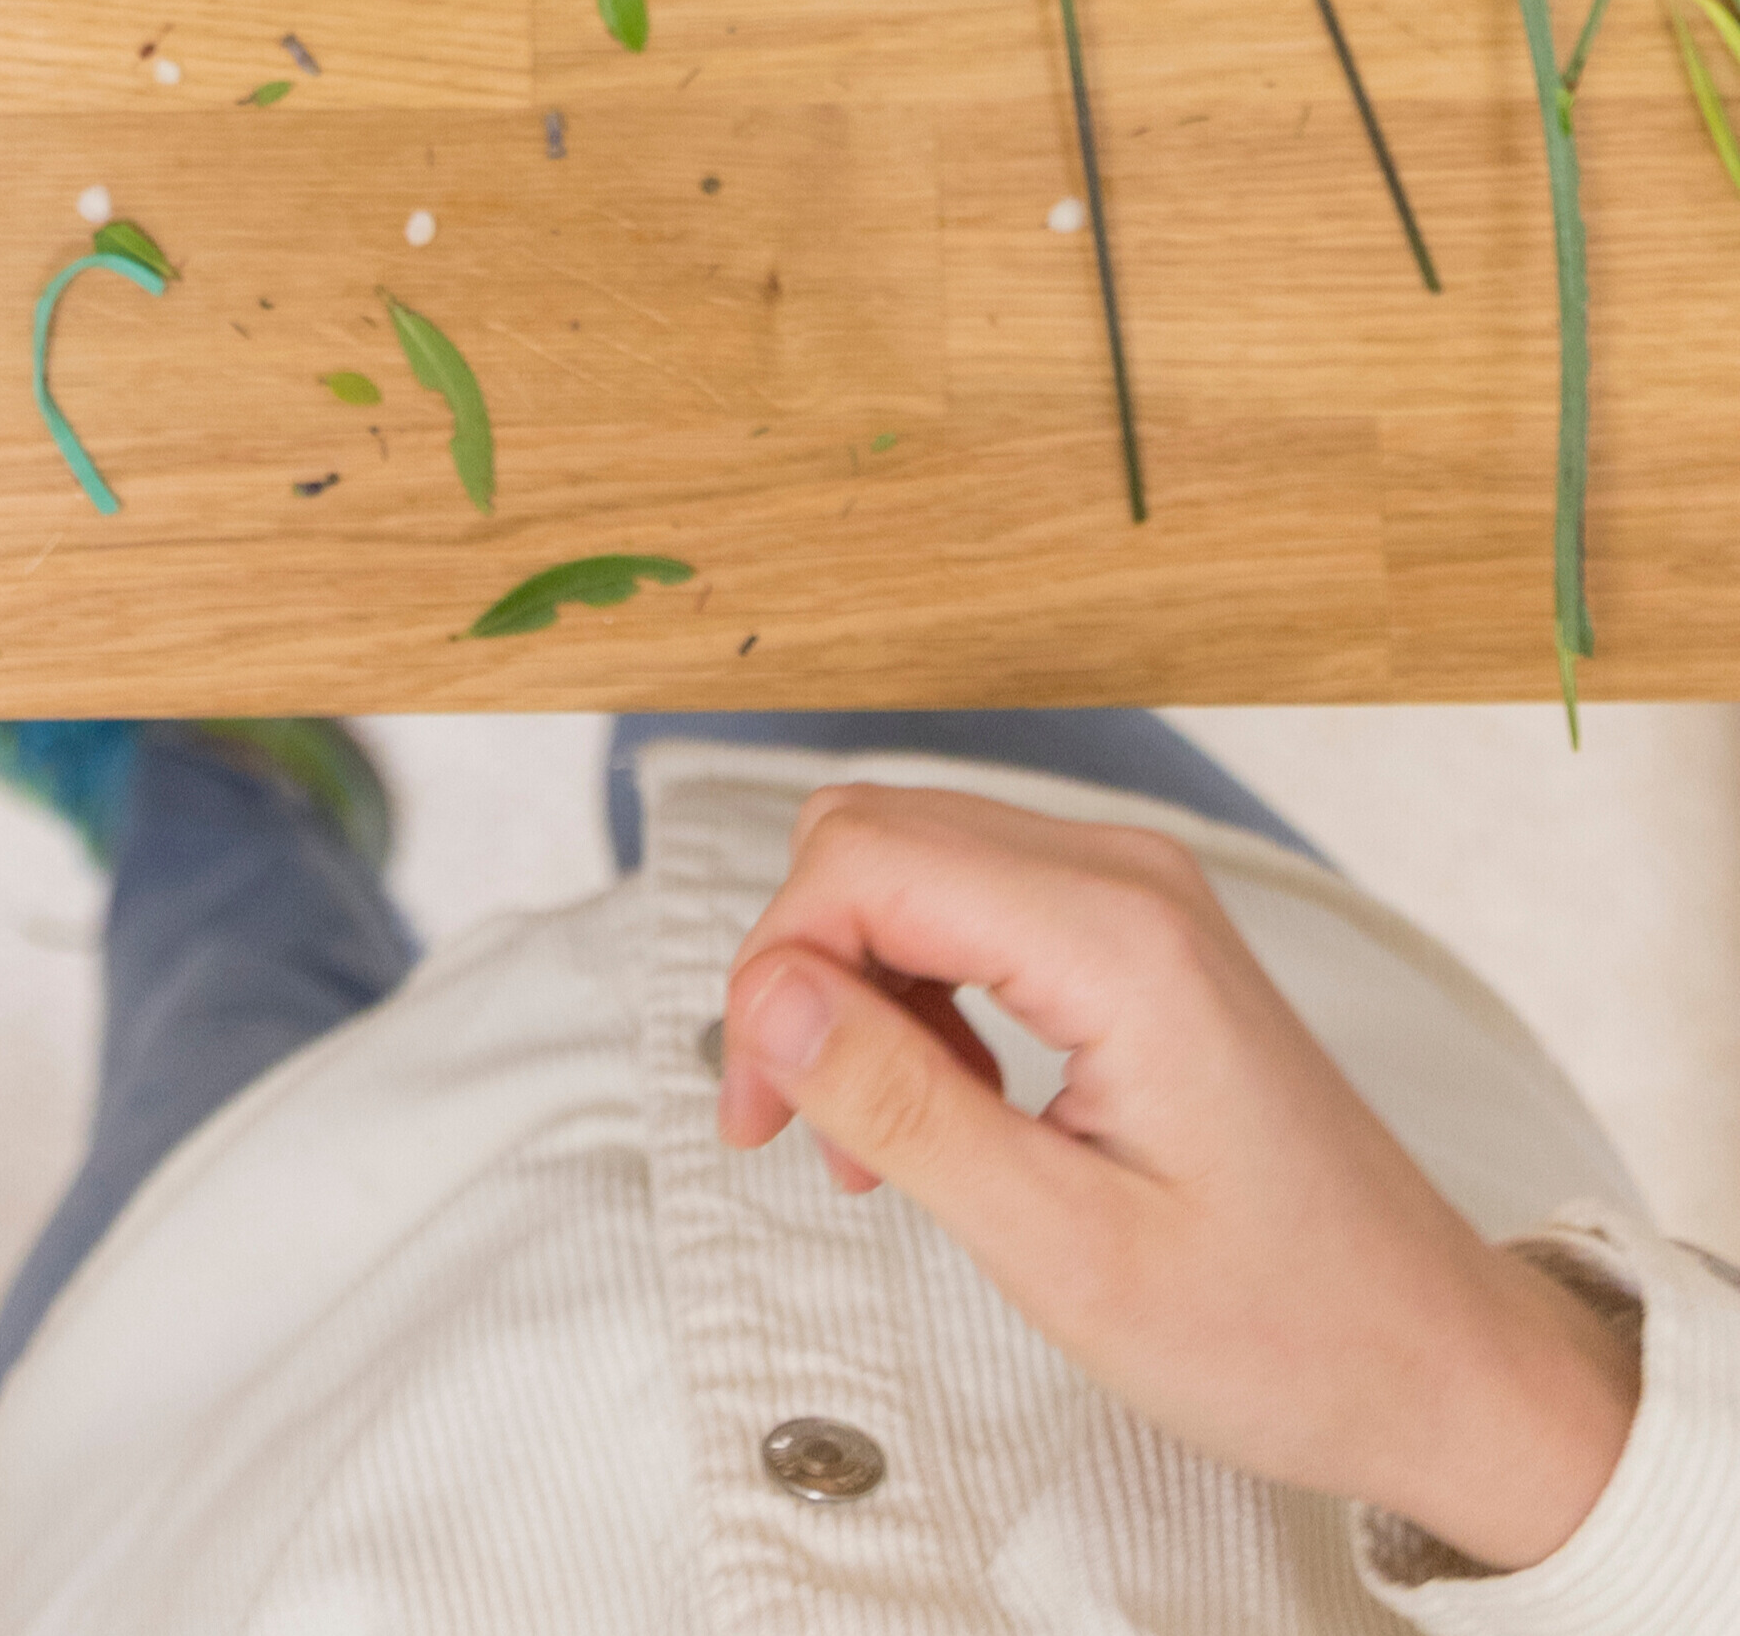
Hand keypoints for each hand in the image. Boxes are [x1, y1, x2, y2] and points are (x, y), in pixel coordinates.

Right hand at [716, 786, 1638, 1574]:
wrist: (1438, 1360)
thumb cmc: (1284, 1330)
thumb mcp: (1064, 1250)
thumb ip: (902, 1103)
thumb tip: (766, 993)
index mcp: (1117, 938)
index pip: (861, 859)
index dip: (772, 969)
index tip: (757, 1106)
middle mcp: (1125, 877)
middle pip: (871, 837)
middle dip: (796, 970)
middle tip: (788, 1120)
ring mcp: (1136, 894)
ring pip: (906, 861)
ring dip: (850, 985)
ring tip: (865, 1139)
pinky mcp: (1133, 930)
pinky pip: (966, 901)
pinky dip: (909, 989)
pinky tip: (929, 1103)